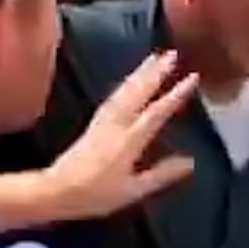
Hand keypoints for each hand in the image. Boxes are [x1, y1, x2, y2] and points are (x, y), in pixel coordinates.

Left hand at [42, 51, 196, 220]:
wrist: (57, 190)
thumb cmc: (96, 194)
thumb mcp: (134, 190)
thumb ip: (162, 174)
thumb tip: (190, 162)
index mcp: (128, 140)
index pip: (156, 112)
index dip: (175, 94)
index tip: (191, 77)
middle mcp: (115, 125)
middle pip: (138, 92)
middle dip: (155, 72)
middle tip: (171, 53)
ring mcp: (102, 121)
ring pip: (124, 90)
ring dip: (140, 73)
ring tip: (153, 58)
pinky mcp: (93, 123)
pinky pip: (113, 97)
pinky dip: (124, 85)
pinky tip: (129, 81)